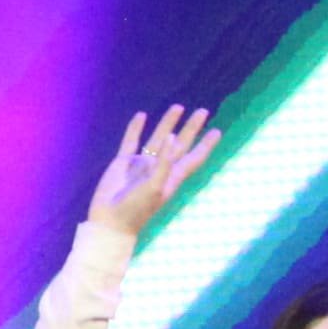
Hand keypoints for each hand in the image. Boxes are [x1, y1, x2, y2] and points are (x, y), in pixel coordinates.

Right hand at [83, 106, 215, 239]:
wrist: (110, 221)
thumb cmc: (136, 209)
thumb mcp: (155, 187)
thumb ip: (165, 162)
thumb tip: (172, 136)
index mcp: (171, 177)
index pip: (193, 157)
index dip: (206, 145)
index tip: (217, 131)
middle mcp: (159, 168)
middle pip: (180, 143)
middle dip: (192, 128)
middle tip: (203, 111)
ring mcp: (141, 164)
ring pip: (158, 138)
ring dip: (168, 123)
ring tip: (178, 107)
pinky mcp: (123, 163)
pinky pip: (131, 141)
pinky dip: (136, 128)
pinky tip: (141, 116)